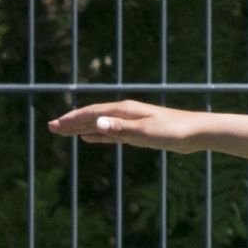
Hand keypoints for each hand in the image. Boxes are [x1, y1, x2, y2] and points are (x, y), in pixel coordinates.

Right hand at [44, 100, 211, 150]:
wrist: (196, 132)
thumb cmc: (173, 132)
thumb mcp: (145, 133)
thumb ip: (120, 129)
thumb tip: (96, 123)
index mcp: (124, 110)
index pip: (91, 113)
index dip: (72, 119)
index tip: (55, 125)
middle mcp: (125, 113)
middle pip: (92, 116)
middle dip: (71, 122)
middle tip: (51, 127)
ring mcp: (130, 121)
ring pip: (99, 124)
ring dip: (81, 127)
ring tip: (65, 131)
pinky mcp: (137, 131)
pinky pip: (110, 132)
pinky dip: (97, 134)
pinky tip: (90, 137)